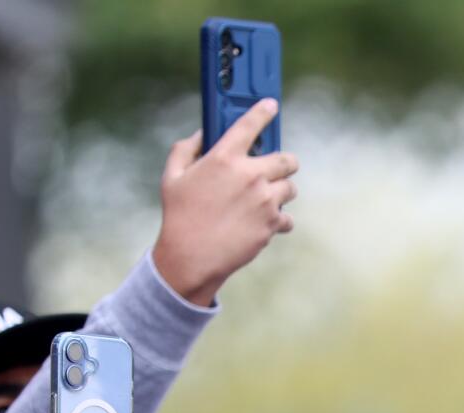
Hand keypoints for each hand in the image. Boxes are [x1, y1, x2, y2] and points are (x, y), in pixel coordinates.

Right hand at [151, 100, 298, 306]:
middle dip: (285, 162)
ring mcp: (265, 201)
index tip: (271, 106)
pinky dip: (279, 220)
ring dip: (281, 191)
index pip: (249, 125)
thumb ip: (185, 149)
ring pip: (290, 188)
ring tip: (266, 199)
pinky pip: (287, 217)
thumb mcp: (172, 176)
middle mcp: (250, 176)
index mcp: (224, 158)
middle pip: (287, 160)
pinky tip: (265, 222)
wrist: (192, 256)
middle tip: (275, 168)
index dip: (263, 111)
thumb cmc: (179, 215)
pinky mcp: (272, 224)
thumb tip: (201, 135)